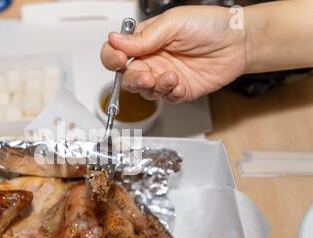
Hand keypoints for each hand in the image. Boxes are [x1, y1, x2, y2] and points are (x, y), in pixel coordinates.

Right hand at [101, 6, 248, 102]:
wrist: (239, 43)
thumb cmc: (210, 26)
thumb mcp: (174, 23)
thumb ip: (144, 37)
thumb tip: (115, 40)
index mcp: (145, 40)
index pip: (116, 51)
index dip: (112, 58)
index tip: (120, 59)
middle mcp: (152, 59)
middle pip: (127, 76)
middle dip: (134, 79)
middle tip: (147, 76)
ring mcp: (164, 76)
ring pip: (144, 91)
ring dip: (154, 87)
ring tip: (172, 77)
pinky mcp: (178, 90)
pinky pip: (165, 99)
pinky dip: (170, 94)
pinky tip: (180, 84)